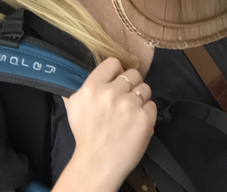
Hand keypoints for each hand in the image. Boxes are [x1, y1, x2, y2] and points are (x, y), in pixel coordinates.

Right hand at [62, 59, 155, 188]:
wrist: (97, 163)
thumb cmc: (86, 136)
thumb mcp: (74, 106)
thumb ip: (82, 87)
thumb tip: (90, 73)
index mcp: (92, 88)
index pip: (113, 63)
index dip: (117, 72)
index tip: (117, 82)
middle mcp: (111, 93)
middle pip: (133, 74)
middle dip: (131, 85)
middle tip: (125, 99)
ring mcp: (129, 105)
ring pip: (145, 88)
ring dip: (141, 98)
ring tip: (131, 112)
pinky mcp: (144, 118)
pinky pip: (152, 105)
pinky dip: (146, 113)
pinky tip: (136, 123)